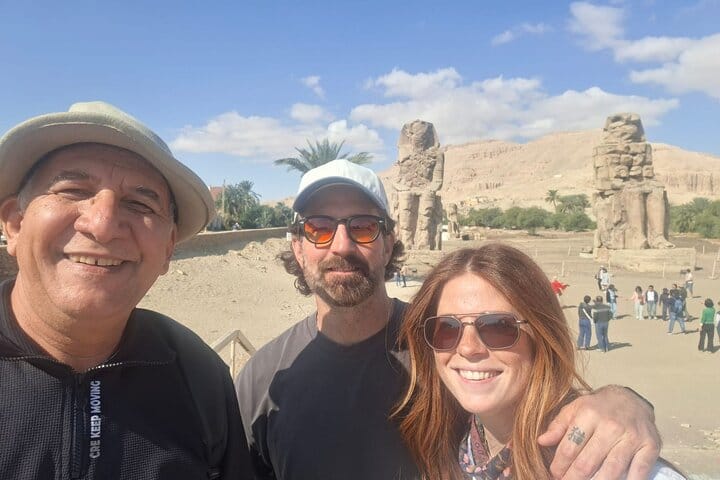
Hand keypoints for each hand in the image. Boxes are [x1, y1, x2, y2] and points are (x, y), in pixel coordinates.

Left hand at [537, 385, 660, 478]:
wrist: (631, 399)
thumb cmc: (598, 407)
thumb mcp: (574, 408)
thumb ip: (558, 425)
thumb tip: (542, 441)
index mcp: (589, 414)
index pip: (570, 447)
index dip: (559, 465)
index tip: (555, 474)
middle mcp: (611, 425)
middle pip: (588, 462)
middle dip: (573, 478)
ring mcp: (632, 437)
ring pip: (611, 471)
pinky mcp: (650, 447)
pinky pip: (637, 473)